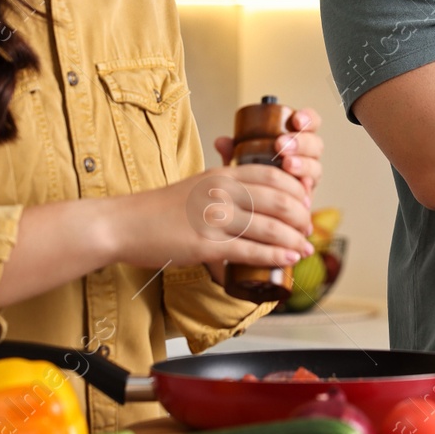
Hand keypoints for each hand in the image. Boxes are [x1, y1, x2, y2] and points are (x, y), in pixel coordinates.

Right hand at [107, 163, 315, 273]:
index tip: (306, 202)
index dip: (296, 189)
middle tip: (308, 228)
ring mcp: (214, 217)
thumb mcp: (198, 184)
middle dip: (302, 216)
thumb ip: (225, 185)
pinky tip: (288, 259)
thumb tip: (253, 197)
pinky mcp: (206, 244)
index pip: (273, 174)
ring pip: (269, 227)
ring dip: (294, 239)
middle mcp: (221, 191)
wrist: (126, 224)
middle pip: (279, 200)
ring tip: (305, 248)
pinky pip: (250, 250)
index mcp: (222, 174)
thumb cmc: (161, 208)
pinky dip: (275, 255)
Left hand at [213, 107, 323, 191]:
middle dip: (301, 142)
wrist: (256, 210)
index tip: (296, 120)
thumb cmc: (252, 178)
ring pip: (316, 166)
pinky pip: (312, 192)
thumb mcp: (242, 163)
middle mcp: (306, 157)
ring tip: (288, 165)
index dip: (307, 118)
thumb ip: (234, 153)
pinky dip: (306, 189)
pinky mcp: (307, 198)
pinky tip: (300, 189)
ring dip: (304, 164)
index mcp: (295, 140)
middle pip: (315, 144)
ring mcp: (309, 178)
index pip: (309, 123)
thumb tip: (221, 142)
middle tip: (281, 145)